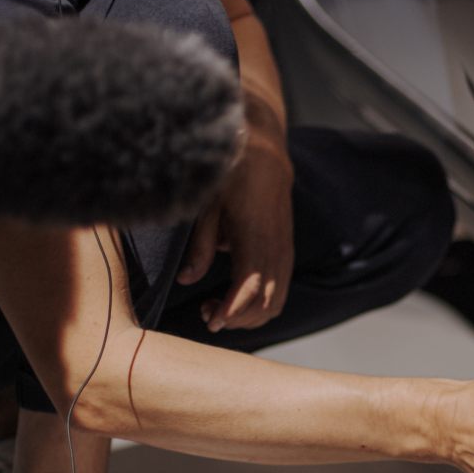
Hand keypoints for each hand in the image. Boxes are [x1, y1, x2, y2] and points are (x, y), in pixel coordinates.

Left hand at [178, 130, 294, 332]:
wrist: (265, 151)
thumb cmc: (231, 174)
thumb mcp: (207, 205)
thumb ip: (200, 246)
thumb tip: (187, 280)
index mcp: (256, 237)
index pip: (249, 288)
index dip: (232, 311)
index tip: (211, 321)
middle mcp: (276, 248)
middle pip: (265, 303)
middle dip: (237, 319)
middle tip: (207, 314)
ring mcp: (285, 251)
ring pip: (276, 301)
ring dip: (249, 316)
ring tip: (220, 308)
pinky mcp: (286, 251)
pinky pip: (281, 290)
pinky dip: (261, 305)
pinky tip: (237, 300)